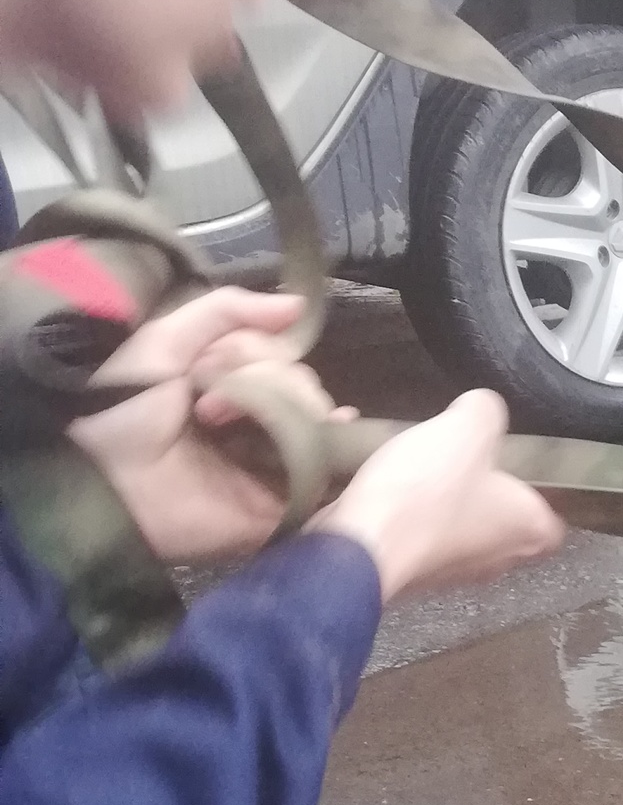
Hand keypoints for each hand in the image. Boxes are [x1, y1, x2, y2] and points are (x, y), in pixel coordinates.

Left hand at [68, 288, 347, 561]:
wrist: (104, 482)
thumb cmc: (123, 410)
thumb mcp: (163, 341)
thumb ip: (225, 311)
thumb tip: (300, 305)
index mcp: (231, 380)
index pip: (277, 353)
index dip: (255, 352)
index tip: (206, 369)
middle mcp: (258, 416)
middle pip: (301, 383)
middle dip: (268, 382)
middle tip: (209, 410)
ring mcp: (272, 458)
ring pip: (316, 418)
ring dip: (292, 410)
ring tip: (237, 429)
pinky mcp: (281, 498)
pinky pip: (325, 468)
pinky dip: (336, 444)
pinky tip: (336, 428)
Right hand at [311, 391, 562, 601]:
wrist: (359, 545)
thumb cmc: (427, 493)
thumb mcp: (467, 427)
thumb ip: (485, 411)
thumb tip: (481, 409)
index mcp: (526, 529)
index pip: (555, 523)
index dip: (544, 497)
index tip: (525, 471)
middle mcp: (495, 559)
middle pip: (503, 521)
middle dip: (485, 490)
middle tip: (468, 457)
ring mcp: (451, 571)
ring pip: (455, 526)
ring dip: (439, 497)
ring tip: (419, 459)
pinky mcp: (409, 572)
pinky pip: (413, 532)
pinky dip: (401, 508)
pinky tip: (380, 475)